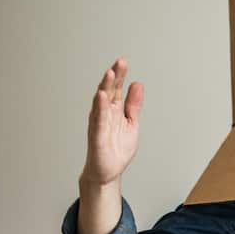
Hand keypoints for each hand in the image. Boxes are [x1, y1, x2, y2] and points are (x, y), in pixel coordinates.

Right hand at [82, 58, 143, 185]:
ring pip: (101, 102)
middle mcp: (105, 114)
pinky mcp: (97, 135)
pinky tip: (102, 96)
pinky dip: (100, 107)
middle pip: (109, 92)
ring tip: (110, 73)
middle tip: (120, 62)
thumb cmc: (117, 148)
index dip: (120, 76)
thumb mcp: (131, 123)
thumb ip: (133, 105)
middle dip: (114, 77)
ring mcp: (100, 124)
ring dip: (105, 87)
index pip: (117, 90)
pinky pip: (98, 119)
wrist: (109, 171)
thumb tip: (137, 84)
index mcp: (114, 111)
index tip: (123, 62)